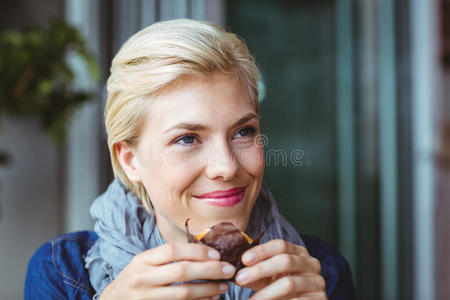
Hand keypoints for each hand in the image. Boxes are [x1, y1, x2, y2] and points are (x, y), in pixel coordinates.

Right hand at [99, 243, 235, 299]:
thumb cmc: (135, 279)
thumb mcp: (144, 263)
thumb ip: (167, 257)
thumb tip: (205, 252)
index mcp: (142, 260)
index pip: (173, 250)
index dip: (197, 251)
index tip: (216, 253)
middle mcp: (142, 278)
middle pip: (182, 271)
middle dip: (209, 270)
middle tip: (228, 269)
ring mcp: (146, 298)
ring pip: (183, 293)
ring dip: (208, 289)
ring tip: (224, 286)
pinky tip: (211, 299)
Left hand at [234, 239, 326, 299]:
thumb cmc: (280, 290)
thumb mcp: (268, 278)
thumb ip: (254, 271)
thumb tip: (231, 270)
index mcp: (299, 253)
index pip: (280, 245)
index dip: (261, 251)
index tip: (244, 259)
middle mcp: (311, 264)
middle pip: (285, 261)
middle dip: (260, 269)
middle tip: (240, 278)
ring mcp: (317, 282)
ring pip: (289, 283)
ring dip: (266, 293)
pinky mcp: (320, 299)